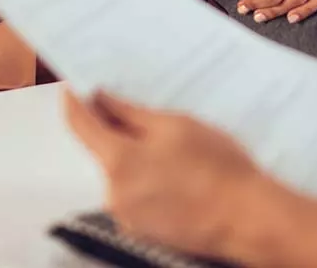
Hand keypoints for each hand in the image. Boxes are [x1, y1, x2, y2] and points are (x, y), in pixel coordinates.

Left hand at [66, 91, 268, 259]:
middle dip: (114, 128)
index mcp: (119, 162)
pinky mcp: (141, 230)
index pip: (81, 126)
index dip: (75, 102)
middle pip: (102, 150)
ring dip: (133, 154)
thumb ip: (131, 112)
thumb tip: (102, 98)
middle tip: (137, 108)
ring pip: (120, 171)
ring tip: (171, 144)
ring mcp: (126, 216)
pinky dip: (144, 177)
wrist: (243, 216)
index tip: (74, 87)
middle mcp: (114, 193)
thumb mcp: (175, 125)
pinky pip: (133, 192)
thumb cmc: (215, 166)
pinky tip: (174, 170)